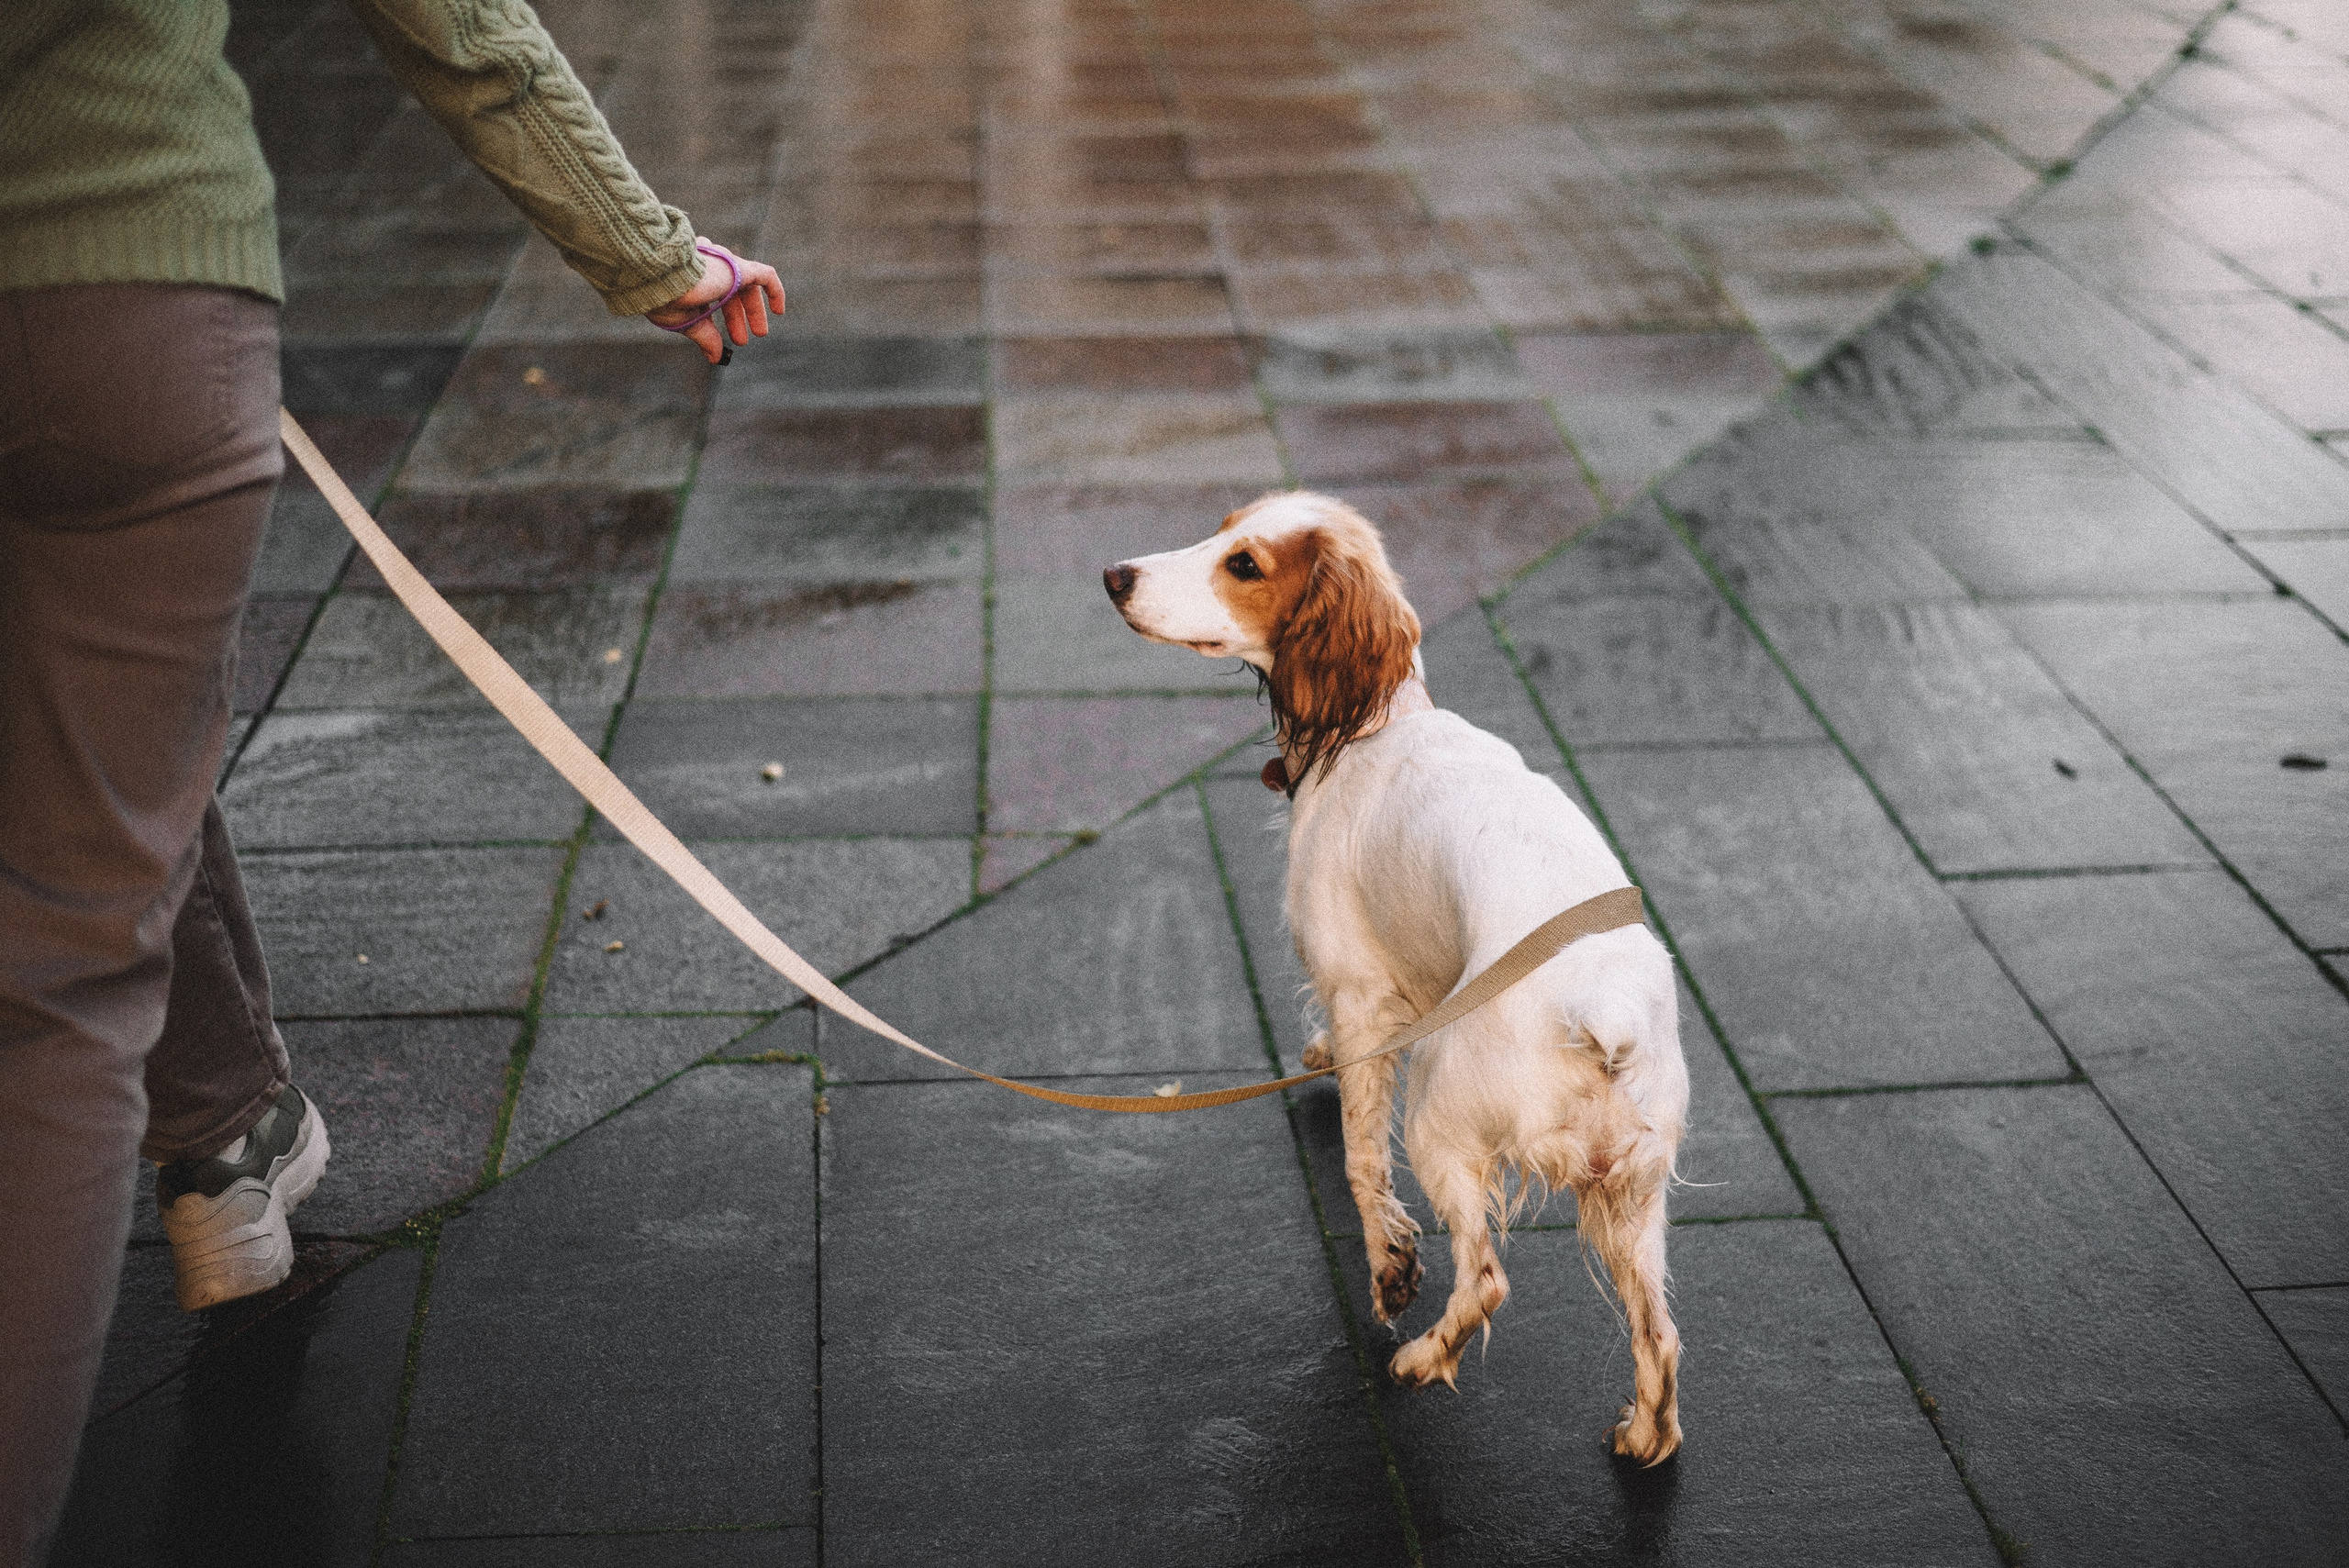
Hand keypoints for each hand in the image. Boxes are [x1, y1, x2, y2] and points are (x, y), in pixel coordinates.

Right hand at [645, 243, 784, 363]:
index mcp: (691, 274)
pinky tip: (778, 311)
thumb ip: (706, 337)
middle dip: (736, 316)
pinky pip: (765, 275)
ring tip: (760, 334)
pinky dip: (774, 291)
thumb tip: (715, 358)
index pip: (711, 294)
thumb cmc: (666, 298)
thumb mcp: (687, 322)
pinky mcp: (740, 266)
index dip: (721, 318)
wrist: (665, 278)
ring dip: (752, 311)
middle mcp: (708, 263)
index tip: (726, 341)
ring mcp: (725, 262)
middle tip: (742, 341)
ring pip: (746, 284)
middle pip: (730, 289)